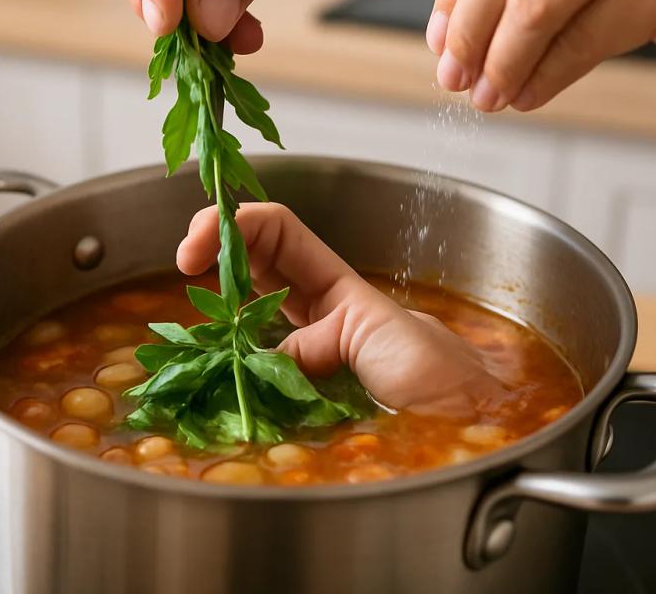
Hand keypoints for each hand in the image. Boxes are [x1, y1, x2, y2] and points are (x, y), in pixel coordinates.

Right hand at [177, 202, 505, 412]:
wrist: (472, 429)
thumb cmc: (445, 377)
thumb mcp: (385, 342)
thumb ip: (322, 343)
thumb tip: (271, 363)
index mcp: (338, 289)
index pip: (277, 233)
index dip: (235, 225)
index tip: (197, 245)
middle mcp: (316, 319)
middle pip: (255, 264)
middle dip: (215, 250)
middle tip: (182, 263)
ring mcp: (304, 360)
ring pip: (247, 323)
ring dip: (214, 317)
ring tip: (186, 326)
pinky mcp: (301, 403)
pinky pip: (257, 383)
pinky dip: (230, 382)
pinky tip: (212, 389)